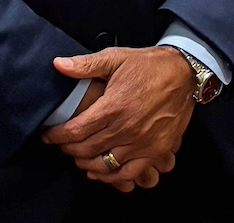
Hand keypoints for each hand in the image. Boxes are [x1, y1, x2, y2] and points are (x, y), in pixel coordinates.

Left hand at [40, 47, 195, 191]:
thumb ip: (86, 65)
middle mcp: (126, 128)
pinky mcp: (156, 150)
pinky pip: (129, 173)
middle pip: (86, 150)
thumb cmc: (149, 65)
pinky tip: (102, 170)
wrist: (184, 73)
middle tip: (62, 144)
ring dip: (86, 163)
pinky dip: (112, 176)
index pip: (75, 130)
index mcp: (113, 106)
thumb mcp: (116, 57)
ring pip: (104, 164)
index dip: (56, 136)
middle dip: (68, 149)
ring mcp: (142, 143)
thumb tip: (58, 65)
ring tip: (78, 157)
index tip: (48, 135)